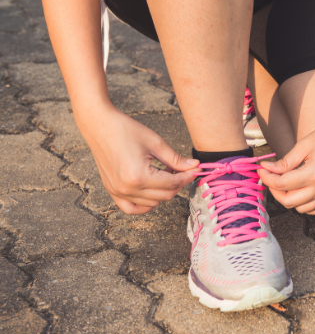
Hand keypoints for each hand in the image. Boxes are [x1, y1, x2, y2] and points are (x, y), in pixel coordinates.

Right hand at [78, 106, 199, 214]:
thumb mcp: (156, 143)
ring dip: (164, 191)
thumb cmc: (126, 130)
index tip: (195, 169)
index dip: (187, 176)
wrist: (99, 125)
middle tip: (182, 169)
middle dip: (178, 183)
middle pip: (165, 196)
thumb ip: (176, 159)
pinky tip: (153, 191)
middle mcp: (127, 189)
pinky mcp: (112, 191)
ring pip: (152, 203)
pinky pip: (132, 208)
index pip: (173, 183)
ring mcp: (118, 192)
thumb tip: (194, 166)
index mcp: (139, 176)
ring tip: (164, 173)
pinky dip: (145, 204)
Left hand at [258, 114, 314, 214]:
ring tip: (285, 183)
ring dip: (288, 198)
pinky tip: (299, 191)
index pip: (282, 184)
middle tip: (270, 177)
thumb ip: (285, 162)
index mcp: (314, 174)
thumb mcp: (304, 145)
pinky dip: (304, 205)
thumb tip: (266, 169)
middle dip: (274, 190)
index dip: (267, 177)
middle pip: (288, 201)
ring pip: (301, 209)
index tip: (262, 169)